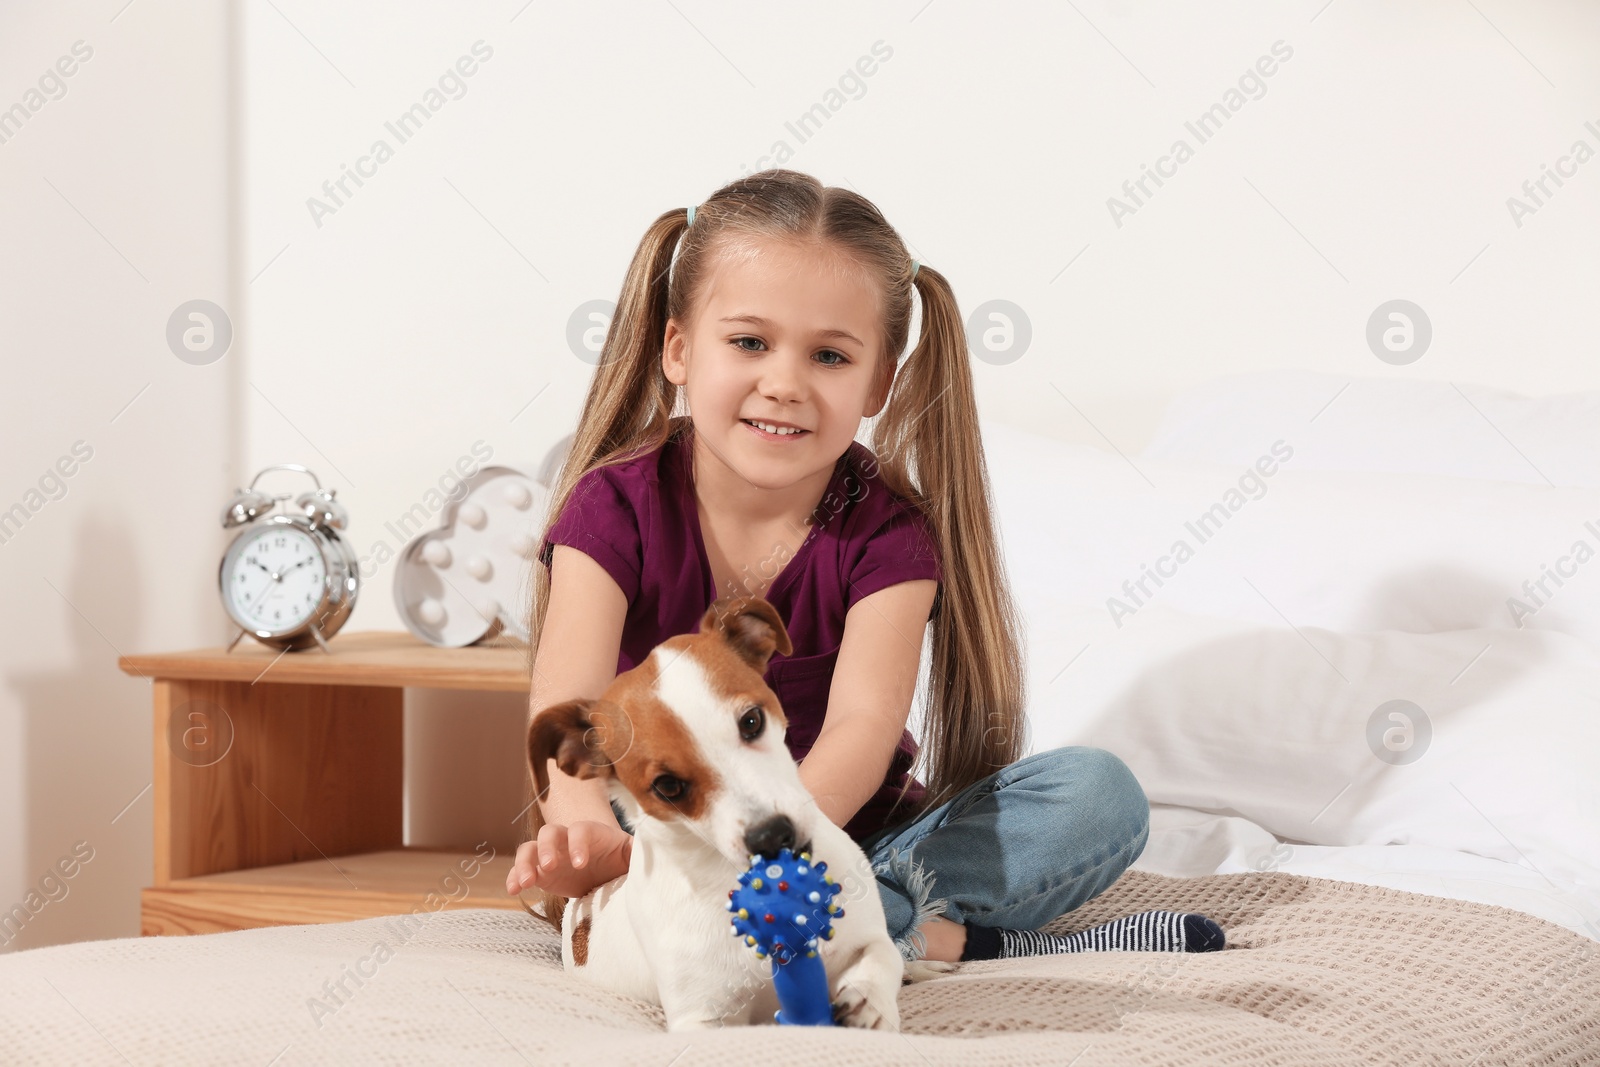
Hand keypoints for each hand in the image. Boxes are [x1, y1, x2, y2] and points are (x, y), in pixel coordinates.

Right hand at [506, 819, 632, 898]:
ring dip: (524, 863)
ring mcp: (549, 854)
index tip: (580, 863)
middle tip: (549, 867)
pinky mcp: (539, 872)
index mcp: (591, 834)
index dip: (578, 843)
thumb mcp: (631, 857)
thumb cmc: (620, 861)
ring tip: (525, 883)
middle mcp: (566, 840)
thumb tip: (655, 846)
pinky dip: (514, 877)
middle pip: (551, 832)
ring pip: (530, 848)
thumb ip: (638, 851)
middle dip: (548, 848)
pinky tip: (513, 890)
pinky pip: (521, 870)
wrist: (604, 872)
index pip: (581, 830)